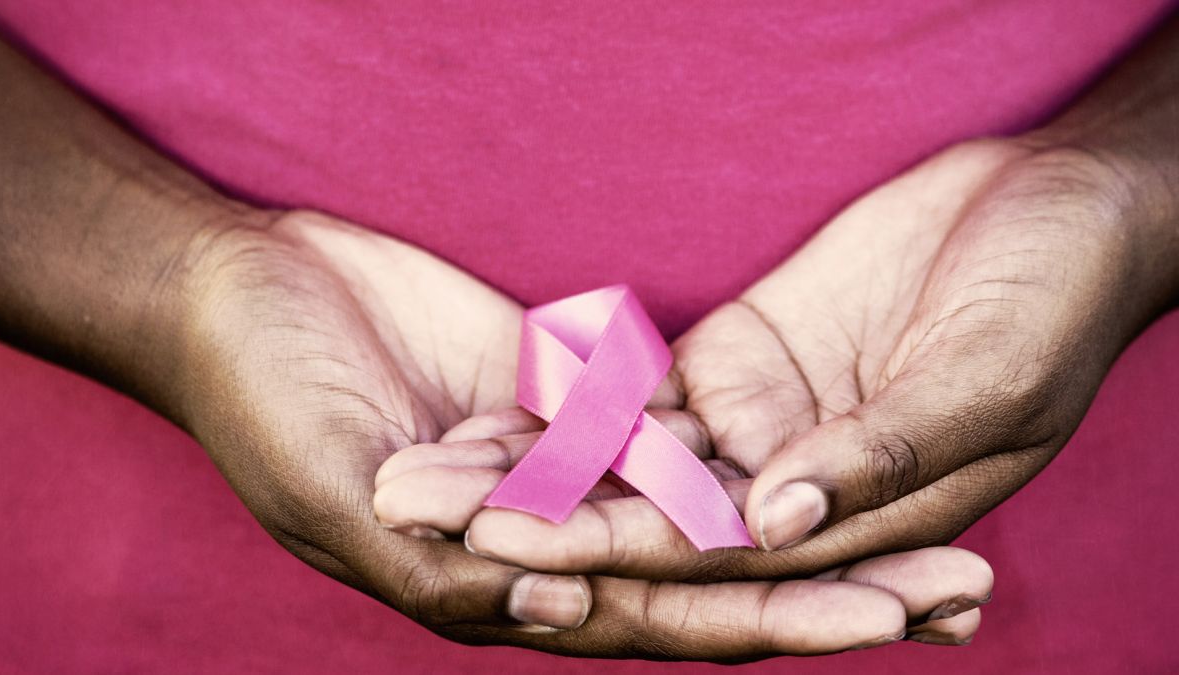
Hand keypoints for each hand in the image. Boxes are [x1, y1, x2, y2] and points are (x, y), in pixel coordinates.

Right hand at [174, 209, 994, 657]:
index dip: (778, 622)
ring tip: (939, 515)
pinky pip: (666, 417)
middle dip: (839, 587)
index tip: (891, 623)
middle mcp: (551, 541)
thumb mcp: (334, 496)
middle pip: (720, 572)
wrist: (242, 296)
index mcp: (503, 587)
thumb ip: (443, 566)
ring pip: (714, 500)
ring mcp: (565, 468)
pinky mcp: (565, 396)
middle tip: (970, 589)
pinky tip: (829, 439)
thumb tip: (561, 613)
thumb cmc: (265, 403)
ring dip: (818, 513)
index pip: (665, 616)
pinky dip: (743, 434)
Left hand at [375, 135, 1171, 600]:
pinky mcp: (732, 361)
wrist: (1052, 208)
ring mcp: (756, 427)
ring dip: (526, 469)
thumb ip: (880, 455)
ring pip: (625, 463)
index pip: (717, 561)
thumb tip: (772, 519)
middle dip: (534, 522)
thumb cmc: (1053, 299)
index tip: (509, 550)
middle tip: (420, 510)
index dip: (613, 556)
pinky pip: (637, 391)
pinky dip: (565, 401)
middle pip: (645, 522)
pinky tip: (483, 409)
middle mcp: (789, 492)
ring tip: (421, 469)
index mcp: (855, 522)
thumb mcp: (985, 378)